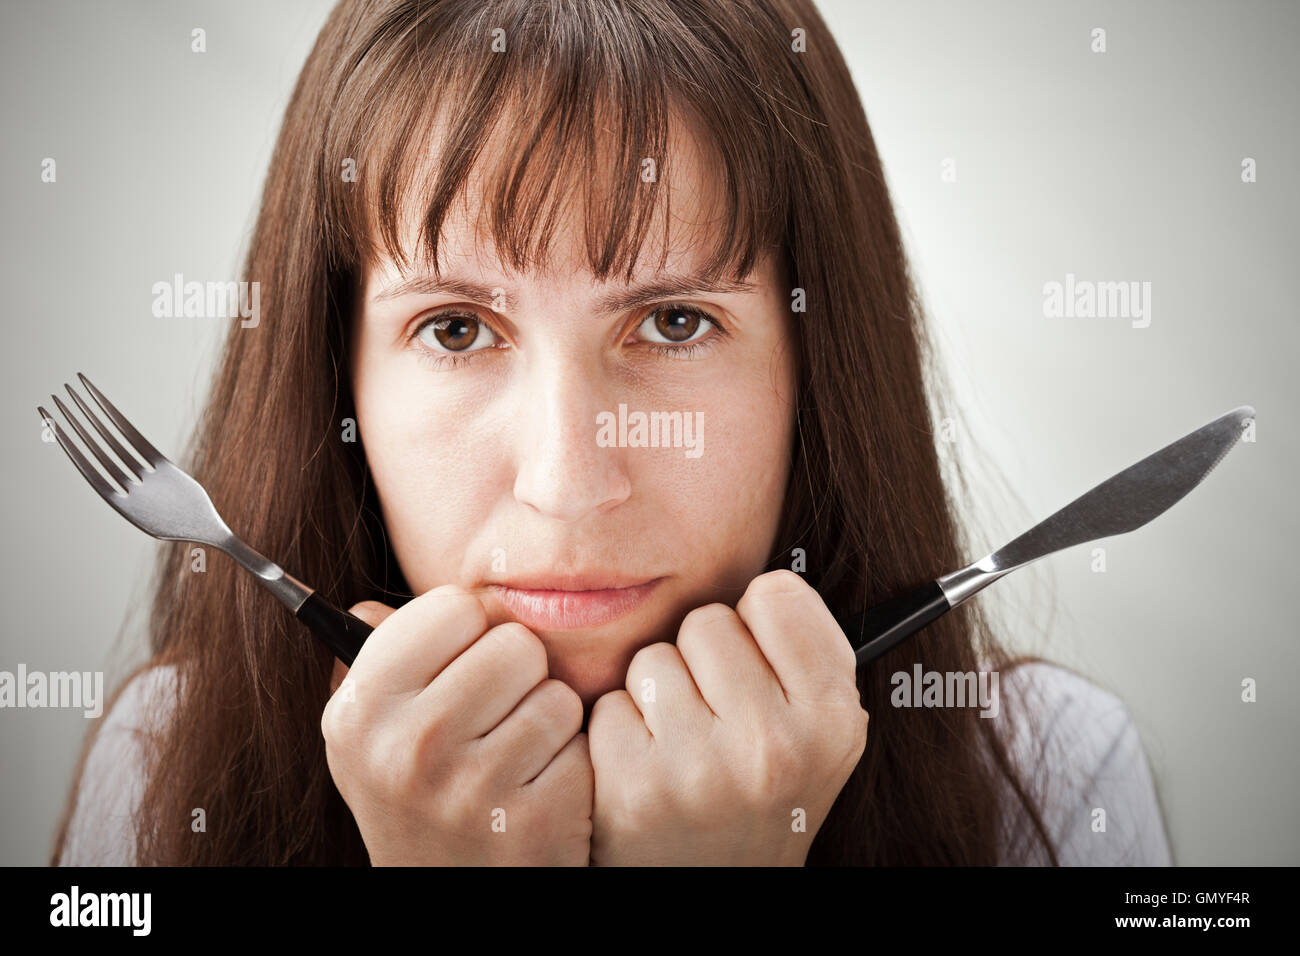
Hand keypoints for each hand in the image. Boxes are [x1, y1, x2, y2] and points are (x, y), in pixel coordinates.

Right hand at [320, 586, 592, 865]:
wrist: (445, 891)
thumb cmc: (415, 788)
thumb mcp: (369, 732)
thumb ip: (373, 660)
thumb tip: (368, 605)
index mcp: (361, 710)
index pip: (454, 606)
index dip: (469, 630)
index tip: (460, 661)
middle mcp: (409, 747)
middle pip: (516, 644)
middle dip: (517, 673)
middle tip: (493, 714)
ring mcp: (472, 789)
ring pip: (556, 694)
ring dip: (546, 717)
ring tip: (514, 753)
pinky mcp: (533, 821)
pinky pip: (583, 744)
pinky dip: (570, 761)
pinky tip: (537, 787)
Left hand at [588, 570, 867, 865]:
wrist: (716, 886)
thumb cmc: (764, 790)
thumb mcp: (819, 728)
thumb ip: (805, 649)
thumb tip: (770, 576)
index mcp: (832, 719)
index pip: (776, 593)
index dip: (759, 621)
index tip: (760, 657)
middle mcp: (772, 746)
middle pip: (707, 621)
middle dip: (703, 657)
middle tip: (718, 714)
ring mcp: (700, 770)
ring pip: (654, 658)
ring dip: (659, 692)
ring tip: (683, 744)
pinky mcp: (634, 789)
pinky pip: (611, 704)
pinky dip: (622, 732)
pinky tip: (648, 769)